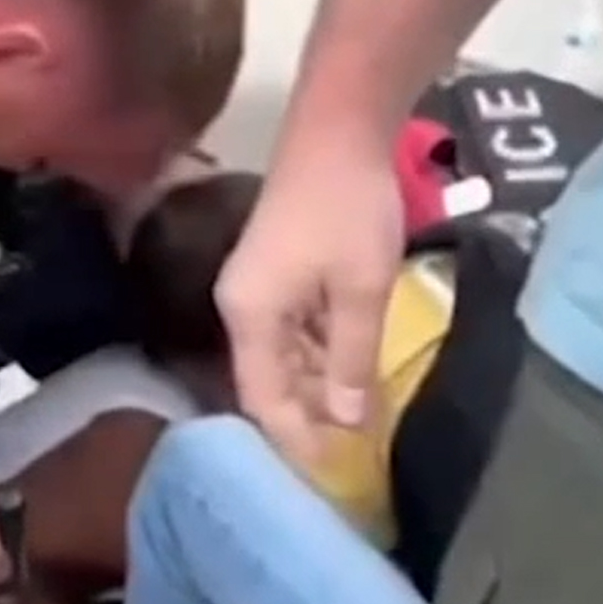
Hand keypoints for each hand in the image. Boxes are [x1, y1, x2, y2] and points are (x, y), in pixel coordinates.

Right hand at [214, 146, 403, 462]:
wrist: (337, 129)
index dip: (295, 439)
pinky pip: (294, 333)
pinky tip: (354, 376)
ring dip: (319, 390)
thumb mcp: (360, 291)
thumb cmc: (347, 210)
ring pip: (283, 359)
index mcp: (249, 316)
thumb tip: (351, 422)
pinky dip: (322, 358)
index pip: (262, 399)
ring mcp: (258, 292)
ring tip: (360, 425)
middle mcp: (242, 310)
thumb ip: (353, 360)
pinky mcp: (278, 276)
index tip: (331, 474)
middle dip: (308, 419)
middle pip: (267, 382)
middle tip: (352, 457)